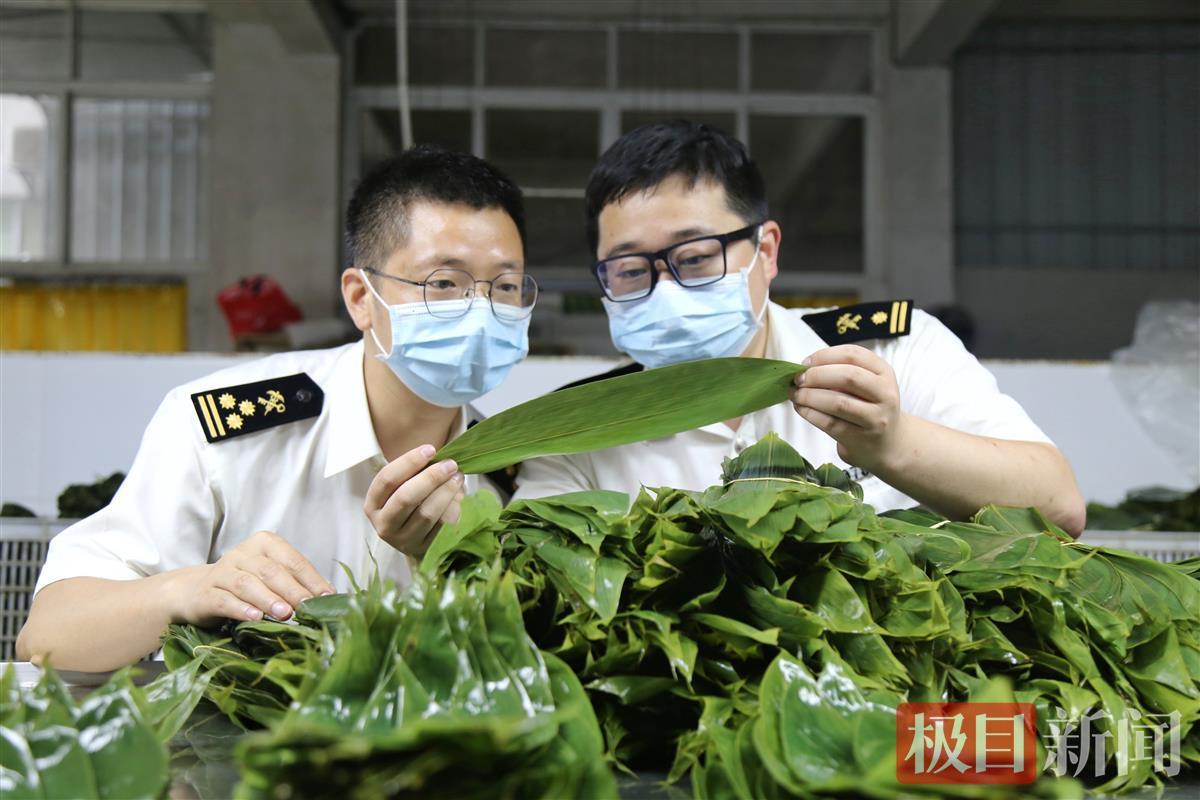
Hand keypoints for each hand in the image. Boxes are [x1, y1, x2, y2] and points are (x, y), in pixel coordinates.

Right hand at [172, 531, 334, 624]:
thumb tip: (327, 597)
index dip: (311, 579)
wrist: (196, 592)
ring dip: (268, 599)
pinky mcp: (206, 594)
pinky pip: (224, 600)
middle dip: (291, 590)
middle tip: (307, 607)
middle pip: (271, 571)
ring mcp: (221, 572)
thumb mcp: (271, 578)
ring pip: (247, 584)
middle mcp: (241, 553)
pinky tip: (255, 618)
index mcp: (264, 543)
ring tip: (285, 614)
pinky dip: (241, 609)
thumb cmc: (246, 585)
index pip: (292, 560)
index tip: (326, 597)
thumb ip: (296, 583)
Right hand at [363, 444, 465, 556]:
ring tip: (458, 477)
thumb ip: (415, 474)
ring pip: (426, 513)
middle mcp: (384, 525)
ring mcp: (403, 541)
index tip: (430, 449)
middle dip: (431, 477)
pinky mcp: (423, 549)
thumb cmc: (411, 504)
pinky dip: (453, 508)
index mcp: (373, 505)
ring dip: (446, 492)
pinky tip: (458, 497)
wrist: (418, 539)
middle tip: (450, 464)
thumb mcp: (403, 488)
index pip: (386, 479)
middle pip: (406, 497)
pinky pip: (442, 526)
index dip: (409, 461)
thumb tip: (440, 459)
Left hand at [789, 345, 907, 469]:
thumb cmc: (869, 407)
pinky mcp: (860, 438)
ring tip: (795, 394)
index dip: (824, 356)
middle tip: (798, 379)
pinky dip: (810, 413)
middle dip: (816, 375)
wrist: (888, 444)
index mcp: (884, 372)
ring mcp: (875, 418)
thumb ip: (842, 372)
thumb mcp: (867, 384)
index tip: (806, 363)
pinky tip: (801, 408)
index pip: (853, 355)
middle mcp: (884, 394)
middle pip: (848, 376)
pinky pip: (830, 423)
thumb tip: (805, 369)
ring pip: (838, 402)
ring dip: (809, 396)